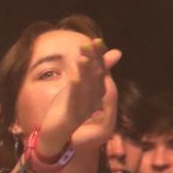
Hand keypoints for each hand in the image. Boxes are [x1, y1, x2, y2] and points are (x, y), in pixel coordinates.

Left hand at [36, 36, 120, 152]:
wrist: (55, 132)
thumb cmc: (68, 106)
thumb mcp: (80, 85)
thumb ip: (93, 69)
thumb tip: (117, 52)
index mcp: (96, 91)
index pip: (100, 70)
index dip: (98, 55)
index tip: (96, 40)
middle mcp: (95, 99)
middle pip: (95, 77)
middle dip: (92, 60)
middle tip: (87, 44)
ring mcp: (85, 109)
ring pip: (87, 89)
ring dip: (85, 72)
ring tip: (82, 58)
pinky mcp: (73, 117)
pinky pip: (75, 102)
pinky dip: (76, 90)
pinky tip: (74, 79)